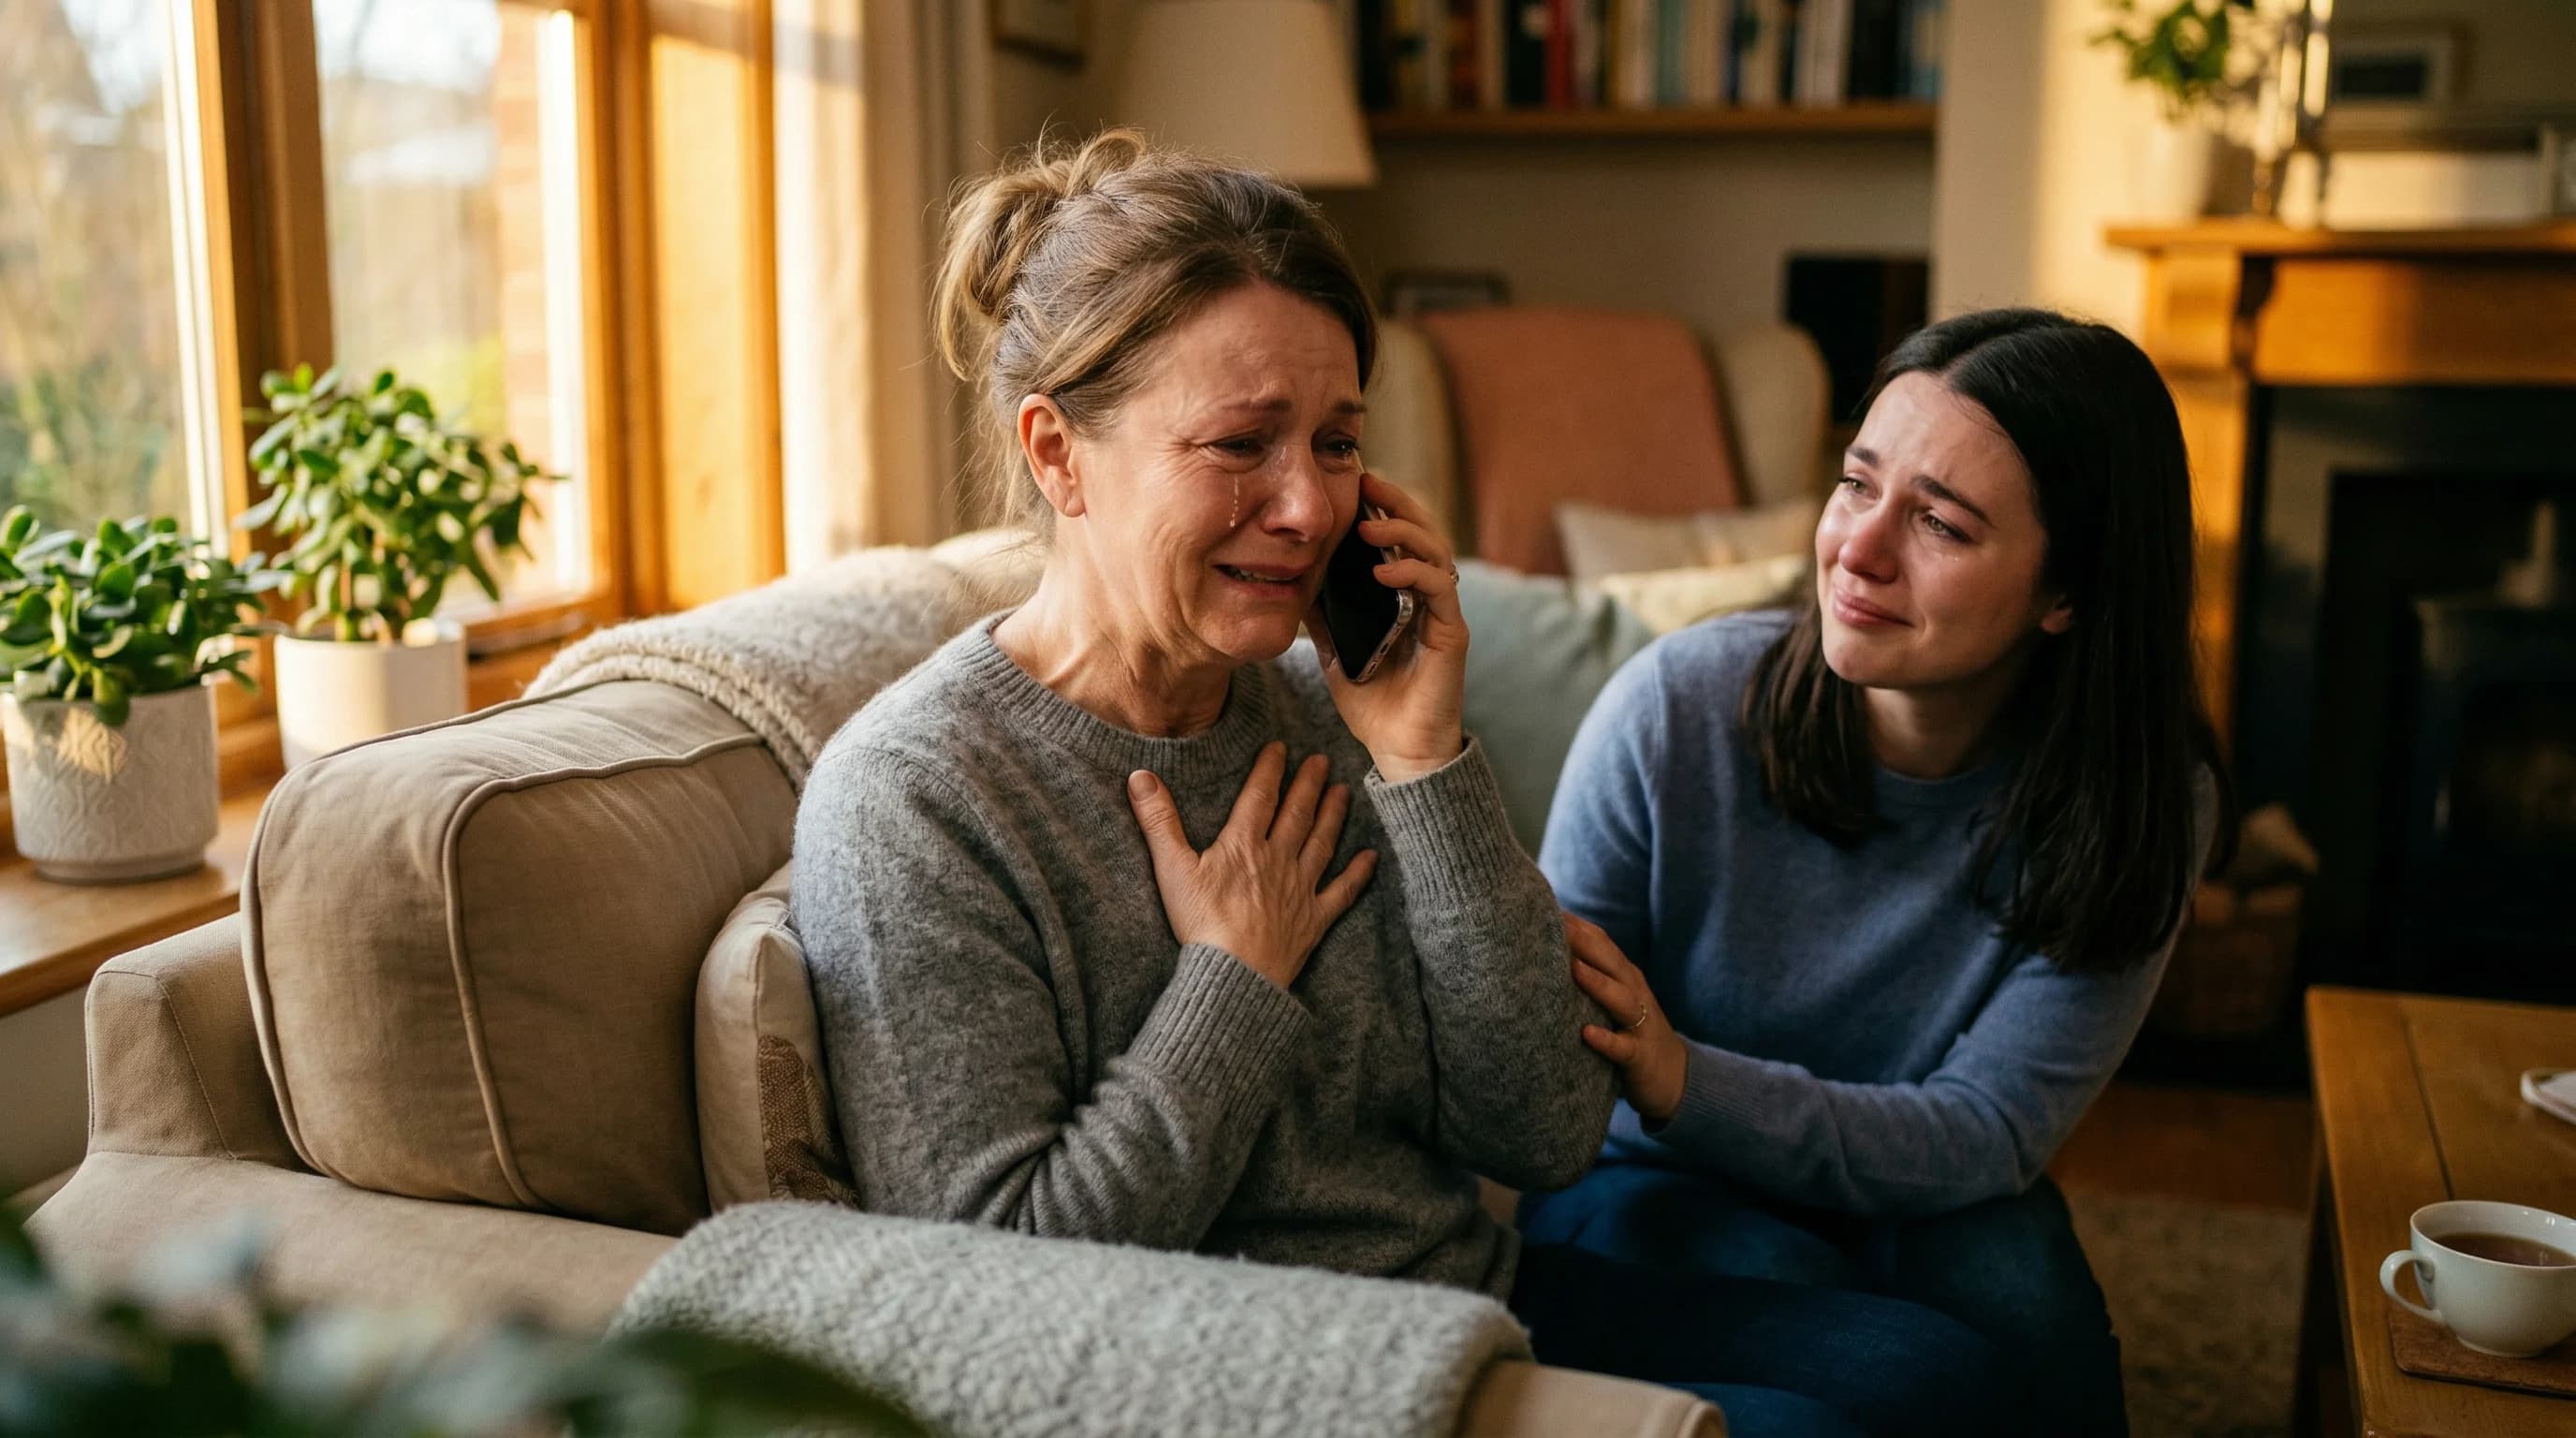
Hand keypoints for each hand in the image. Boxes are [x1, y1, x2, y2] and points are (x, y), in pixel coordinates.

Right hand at [1127, 742, 1379, 989]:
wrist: (1234, 975)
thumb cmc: (1201, 925)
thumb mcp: (1172, 869)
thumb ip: (1158, 820)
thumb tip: (1140, 775)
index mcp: (1244, 845)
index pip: (1261, 796)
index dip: (1271, 769)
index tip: (1281, 747)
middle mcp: (1278, 860)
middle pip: (1297, 813)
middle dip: (1309, 783)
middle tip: (1322, 760)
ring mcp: (1300, 889)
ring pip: (1322, 843)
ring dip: (1333, 815)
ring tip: (1343, 792)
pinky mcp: (1314, 920)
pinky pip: (1342, 892)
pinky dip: (1358, 873)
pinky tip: (1371, 857)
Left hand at [1307, 472, 1465, 784]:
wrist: (1397, 749)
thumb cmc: (1372, 702)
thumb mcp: (1334, 648)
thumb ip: (1322, 613)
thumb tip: (1292, 578)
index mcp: (1404, 594)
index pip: (1400, 536)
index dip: (1382, 506)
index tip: (1354, 483)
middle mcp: (1427, 596)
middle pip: (1423, 531)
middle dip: (1397, 502)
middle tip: (1367, 481)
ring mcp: (1442, 612)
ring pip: (1436, 551)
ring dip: (1403, 531)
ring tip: (1368, 523)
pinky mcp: (1451, 632)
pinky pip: (1439, 588)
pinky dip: (1412, 572)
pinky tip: (1383, 570)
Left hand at [1566, 913, 1687, 1125]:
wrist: (1674, 1076)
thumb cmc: (1630, 1031)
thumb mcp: (1613, 997)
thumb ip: (1589, 973)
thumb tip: (1547, 950)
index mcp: (1623, 976)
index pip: (1600, 942)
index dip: (1575, 923)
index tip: (1544, 906)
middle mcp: (1634, 992)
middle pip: (1610, 961)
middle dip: (1582, 941)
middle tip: (1552, 923)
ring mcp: (1640, 1023)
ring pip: (1620, 998)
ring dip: (1597, 983)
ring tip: (1572, 969)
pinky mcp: (1640, 1056)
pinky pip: (1622, 1047)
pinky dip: (1606, 1039)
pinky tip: (1586, 1033)